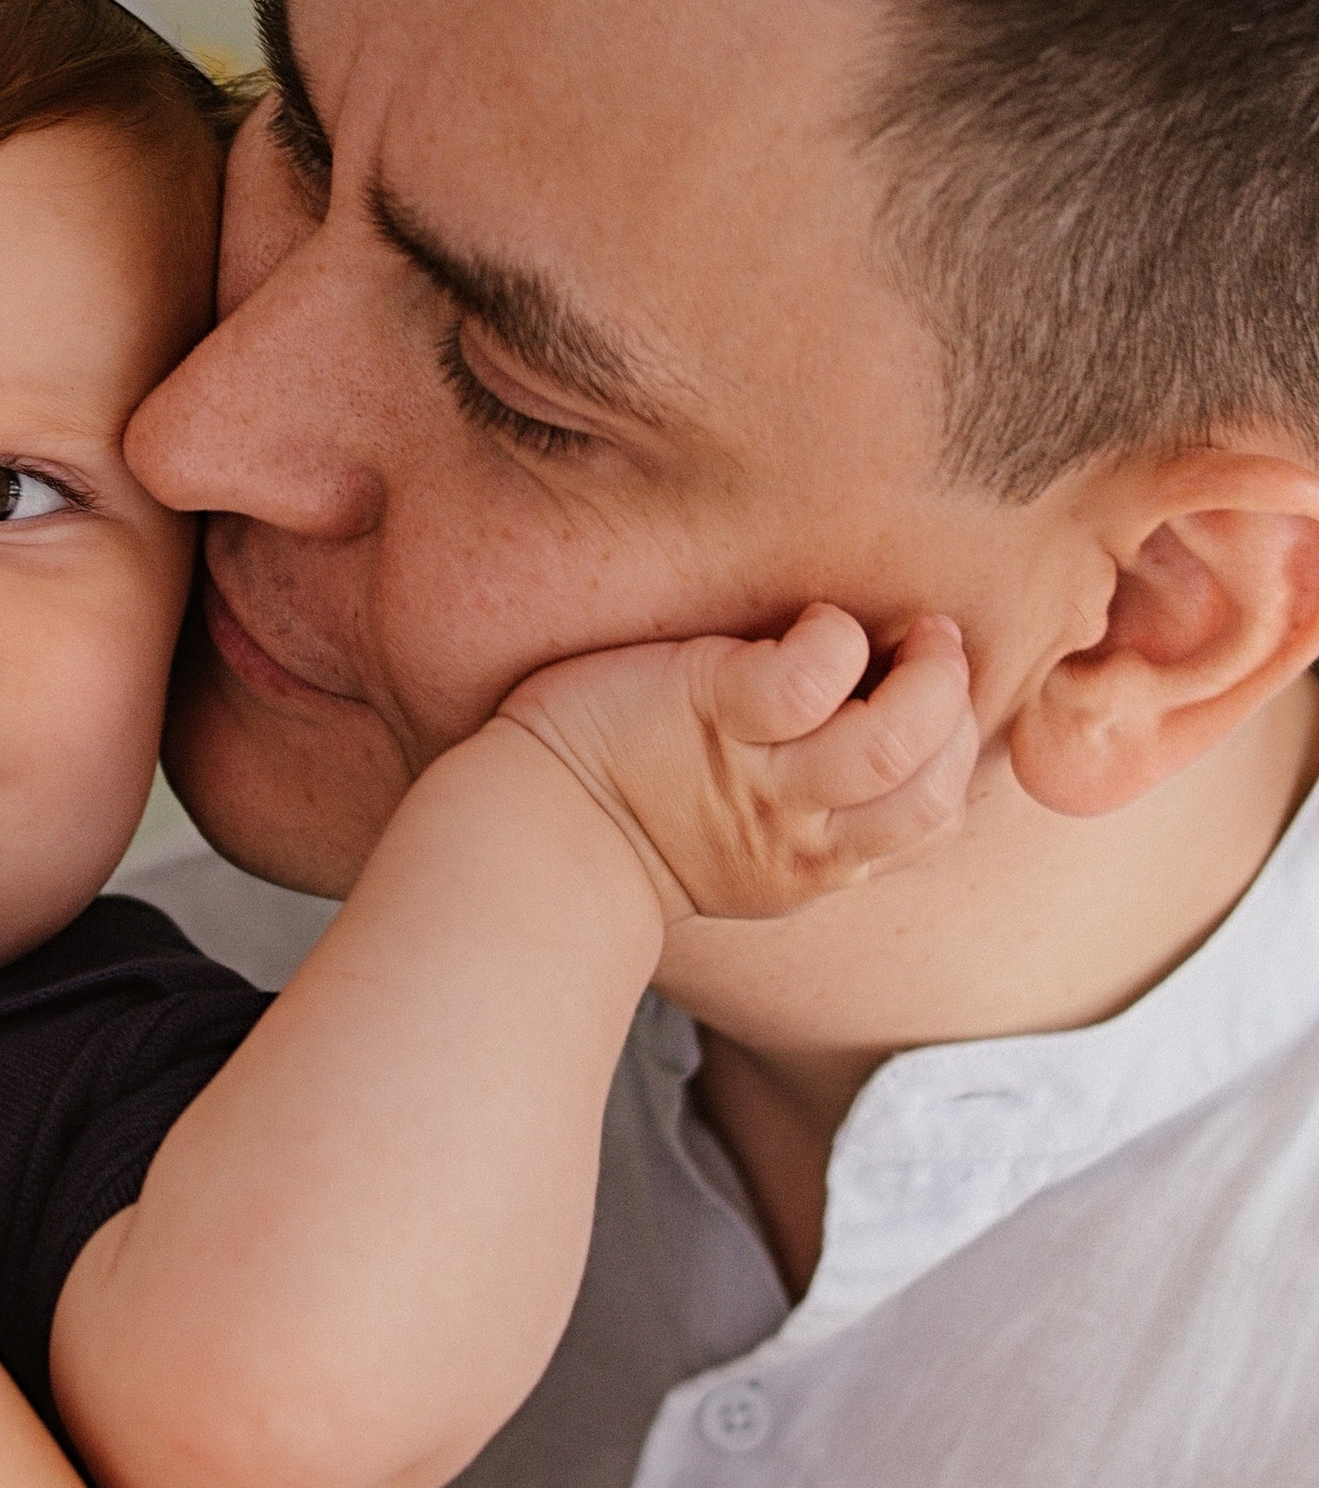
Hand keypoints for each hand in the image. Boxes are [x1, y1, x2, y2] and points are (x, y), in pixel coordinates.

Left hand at [499, 605, 976, 930]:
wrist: (529, 835)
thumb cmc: (636, 813)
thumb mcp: (747, 841)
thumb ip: (816, 805)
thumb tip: (887, 736)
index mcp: (816, 863)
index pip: (932, 821)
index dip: (957, 756)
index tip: (941, 706)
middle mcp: (797, 832)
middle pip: (929, 787)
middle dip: (955, 711)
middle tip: (939, 649)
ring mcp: (756, 776)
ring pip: (889, 742)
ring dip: (923, 677)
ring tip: (912, 631)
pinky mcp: (710, 709)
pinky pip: (808, 677)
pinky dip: (831, 640)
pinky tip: (811, 624)